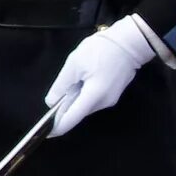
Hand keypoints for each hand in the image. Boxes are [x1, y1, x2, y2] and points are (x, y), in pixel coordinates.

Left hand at [42, 20, 161, 137]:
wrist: (129, 42)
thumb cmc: (101, 49)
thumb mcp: (74, 64)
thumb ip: (61, 85)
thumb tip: (52, 103)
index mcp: (94, 95)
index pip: (72, 118)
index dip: (58, 127)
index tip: (45, 133)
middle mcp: (103, 102)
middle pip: (79, 113)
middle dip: (65, 109)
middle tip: (56, 95)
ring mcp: (111, 99)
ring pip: (86, 106)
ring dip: (75, 100)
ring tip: (73, 81)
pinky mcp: (114, 94)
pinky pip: (94, 100)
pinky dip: (84, 96)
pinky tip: (83, 81)